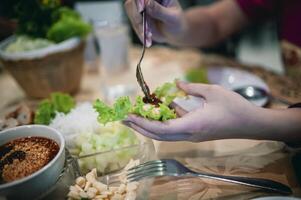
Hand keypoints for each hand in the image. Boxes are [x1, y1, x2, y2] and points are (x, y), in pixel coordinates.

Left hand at [123, 82, 262, 141]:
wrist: (251, 124)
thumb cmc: (234, 107)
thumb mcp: (212, 92)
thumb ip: (191, 88)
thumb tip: (176, 83)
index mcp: (191, 125)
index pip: (160, 129)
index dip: (141, 123)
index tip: (128, 116)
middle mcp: (189, 135)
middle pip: (158, 135)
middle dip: (139, 127)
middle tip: (124, 119)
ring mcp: (193, 135)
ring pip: (165, 134)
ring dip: (150, 125)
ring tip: (136, 115)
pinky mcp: (197, 133)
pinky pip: (176, 129)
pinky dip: (165, 121)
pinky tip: (161, 109)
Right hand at [124, 0, 184, 46]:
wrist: (175, 32)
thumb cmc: (177, 22)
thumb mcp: (171, 17)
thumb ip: (159, 10)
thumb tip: (147, 3)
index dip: (139, 2)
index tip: (141, 9)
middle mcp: (147, 0)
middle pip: (132, 3)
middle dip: (136, 17)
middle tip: (144, 29)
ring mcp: (141, 9)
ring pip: (132, 14)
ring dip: (139, 27)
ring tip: (149, 37)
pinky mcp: (138, 19)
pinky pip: (134, 25)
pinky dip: (140, 33)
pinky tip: (148, 41)